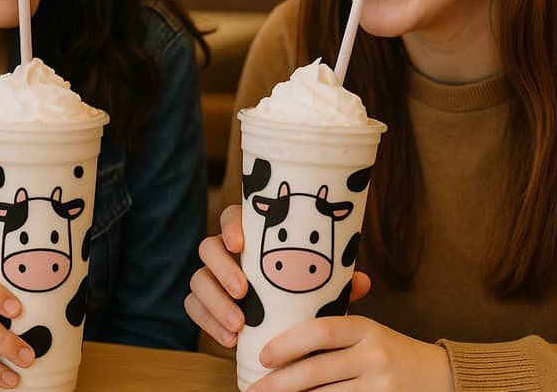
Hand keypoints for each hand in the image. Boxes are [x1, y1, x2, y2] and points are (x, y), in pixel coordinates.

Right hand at [184, 204, 370, 347]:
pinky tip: (230, 340)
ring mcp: (211, 277)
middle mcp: (225, 253)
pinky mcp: (204, 303)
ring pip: (198, 280)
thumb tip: (362, 282)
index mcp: (250, 235)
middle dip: (222, 269)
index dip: (232, 226)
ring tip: (239, 325)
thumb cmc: (299, 288)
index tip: (240, 243)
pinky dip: (209, 324)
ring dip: (215, 302)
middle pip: (208, 248)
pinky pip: (194, 308)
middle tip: (244, 291)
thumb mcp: (318, 282)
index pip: (231, 217)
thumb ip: (335, 281)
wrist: (284, 321)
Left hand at [248, 315, 453, 391]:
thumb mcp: (369, 331)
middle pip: (316, 370)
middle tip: (254, 388)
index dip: (288, 343)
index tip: (263, 355)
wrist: (440, 377)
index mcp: (366, 328)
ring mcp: (380, 385)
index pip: (321, 330)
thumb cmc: (391, 351)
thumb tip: (285, 306)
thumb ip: (336, 323)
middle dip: (279, 383)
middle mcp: (374, 355)